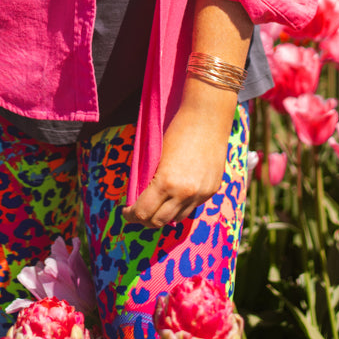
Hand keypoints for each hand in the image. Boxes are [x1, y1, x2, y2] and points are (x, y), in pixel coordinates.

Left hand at [121, 90, 235, 227]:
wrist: (207, 117)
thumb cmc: (177, 129)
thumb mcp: (157, 155)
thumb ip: (150, 179)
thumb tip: (140, 197)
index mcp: (166, 182)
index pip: (143, 212)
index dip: (131, 215)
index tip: (126, 211)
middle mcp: (185, 193)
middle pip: (159, 222)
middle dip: (144, 220)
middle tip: (137, 213)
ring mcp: (201, 194)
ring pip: (177, 219)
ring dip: (164, 216)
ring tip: (156, 207)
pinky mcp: (212, 190)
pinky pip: (193, 207)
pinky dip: (181, 206)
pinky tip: (174, 197)